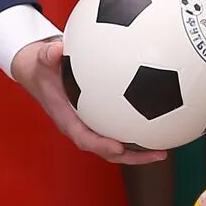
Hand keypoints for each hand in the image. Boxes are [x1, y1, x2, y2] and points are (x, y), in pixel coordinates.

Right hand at [9, 37, 165, 164]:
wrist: (39, 71)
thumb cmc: (41, 67)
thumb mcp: (41, 59)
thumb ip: (49, 55)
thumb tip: (57, 49)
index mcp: (68, 120)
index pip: (86, 139)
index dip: (102, 146)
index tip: (119, 147)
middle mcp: (82, 127)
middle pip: (109, 150)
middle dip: (133, 156)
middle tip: (159, 154)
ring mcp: (92, 125)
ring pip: (118, 144)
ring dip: (141, 149)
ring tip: (166, 148)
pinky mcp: (100, 118)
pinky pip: (120, 128)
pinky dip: (138, 128)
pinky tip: (159, 121)